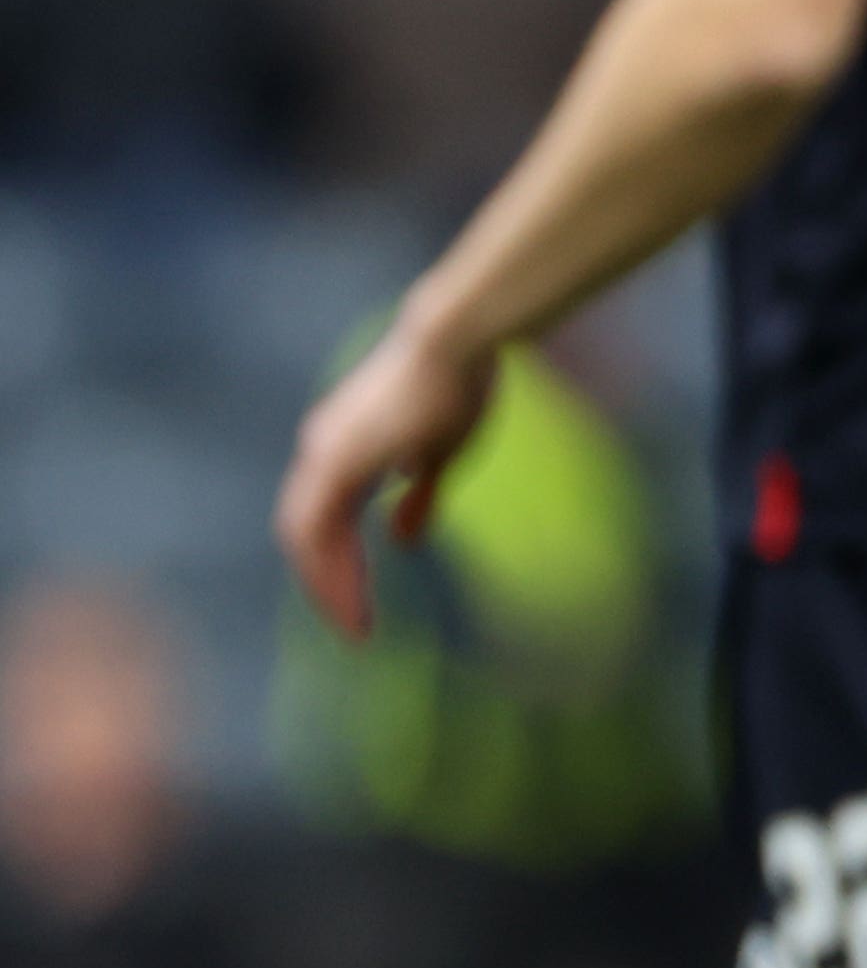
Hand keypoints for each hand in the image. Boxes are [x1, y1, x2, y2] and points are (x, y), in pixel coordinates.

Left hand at [275, 317, 497, 639]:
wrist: (456, 339)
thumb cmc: (459, 382)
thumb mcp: (442, 451)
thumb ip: (419, 496)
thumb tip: (401, 541)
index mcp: (344, 449)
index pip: (325, 520)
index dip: (339, 562)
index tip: (361, 600)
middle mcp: (323, 452)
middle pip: (306, 534)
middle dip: (328, 584)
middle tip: (356, 627)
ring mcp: (325, 454)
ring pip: (305, 537)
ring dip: (328, 586)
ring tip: (356, 628)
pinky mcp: (337, 461)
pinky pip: (317, 530)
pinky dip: (330, 569)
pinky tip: (352, 598)